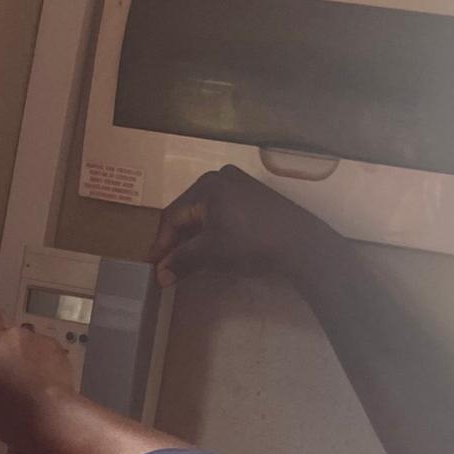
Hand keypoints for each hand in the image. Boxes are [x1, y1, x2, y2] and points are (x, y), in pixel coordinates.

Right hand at [0, 307, 80, 453]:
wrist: (46, 417)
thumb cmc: (10, 421)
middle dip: (4, 332)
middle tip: (13, 356)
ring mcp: (25, 335)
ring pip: (24, 336)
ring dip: (29, 350)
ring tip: (38, 376)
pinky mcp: (49, 340)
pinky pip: (46, 347)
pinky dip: (49, 358)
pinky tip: (54, 379)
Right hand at [149, 166, 337, 289]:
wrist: (300, 244)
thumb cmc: (251, 243)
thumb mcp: (211, 252)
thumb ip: (182, 261)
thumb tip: (160, 276)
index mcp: (206, 185)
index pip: (173, 215)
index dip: (161, 243)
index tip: (153, 266)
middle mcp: (221, 178)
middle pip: (189, 212)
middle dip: (177, 241)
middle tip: (167, 265)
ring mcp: (240, 185)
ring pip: (206, 213)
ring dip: (194, 238)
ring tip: (186, 261)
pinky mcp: (255, 198)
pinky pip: (223, 213)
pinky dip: (213, 231)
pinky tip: (211, 249)